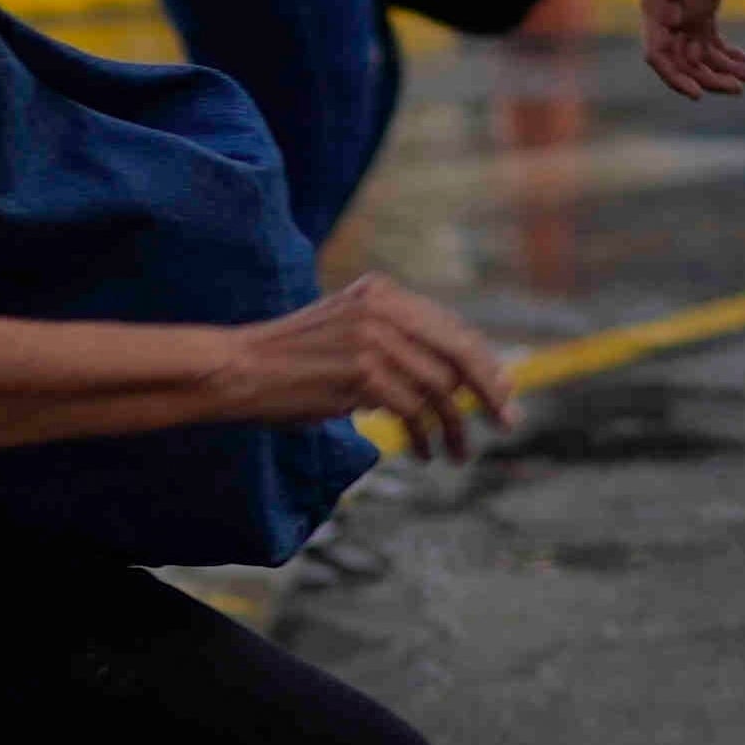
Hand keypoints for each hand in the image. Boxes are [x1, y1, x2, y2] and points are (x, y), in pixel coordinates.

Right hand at [245, 272, 513, 447]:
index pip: (453, 327)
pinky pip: (414, 410)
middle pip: (460, 351)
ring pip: (440, 387)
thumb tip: (453, 378)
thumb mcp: (348, 332)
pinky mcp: (363, 373)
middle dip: (490, 391)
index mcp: (383, 292)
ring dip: (454, 426)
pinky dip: (425, 437)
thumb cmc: (291, 362)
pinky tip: (425, 453)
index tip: (502, 392)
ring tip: (458, 453)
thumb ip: (395, 340)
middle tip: (507, 422)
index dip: (485, 362)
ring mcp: (374, 338)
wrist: (238, 367)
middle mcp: (384, 307)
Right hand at [637, 0, 744, 101]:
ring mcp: (685, 8)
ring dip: (722, 67)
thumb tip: (696, 47)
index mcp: (655, 6)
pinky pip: (711, 36)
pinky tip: (744, 63)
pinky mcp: (703, 0)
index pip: (658, 54)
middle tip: (737, 88)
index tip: (698, 94)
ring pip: (699, 50)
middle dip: (708, 76)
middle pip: (683, 58)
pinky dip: (727, 51)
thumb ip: (697, 12)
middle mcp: (666, 12)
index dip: (675, 78)